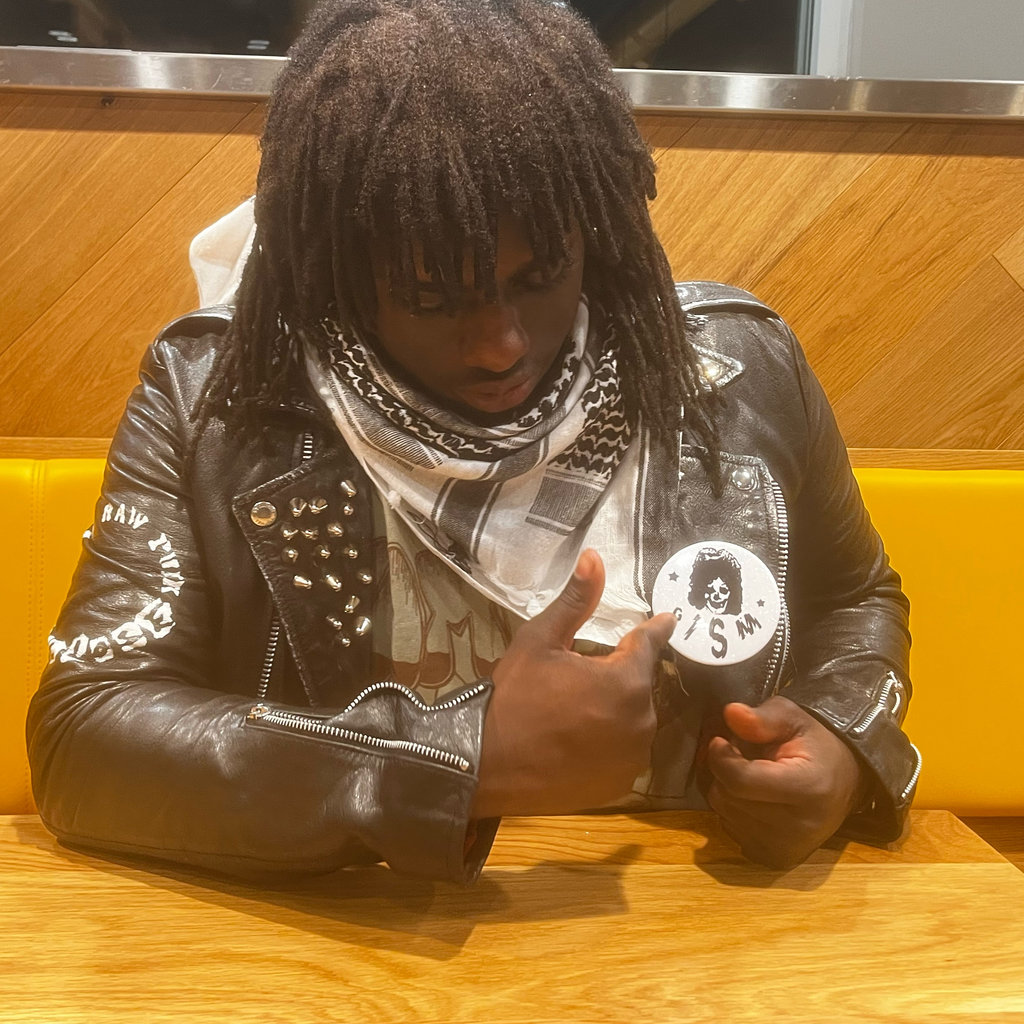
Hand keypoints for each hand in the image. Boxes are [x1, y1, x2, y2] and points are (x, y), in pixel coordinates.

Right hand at [473, 549, 676, 818]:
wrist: (485, 764)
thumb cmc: (514, 695)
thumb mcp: (540, 640)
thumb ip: (576, 601)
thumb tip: (595, 556)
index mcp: (627, 681)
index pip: (649, 645)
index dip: (654, 630)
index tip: (667, 620)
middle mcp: (642, 721)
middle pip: (640, 684)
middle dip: (619, 674)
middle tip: (582, 674)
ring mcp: (633, 758)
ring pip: (634, 718)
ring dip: (617, 708)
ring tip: (578, 708)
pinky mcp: (620, 785)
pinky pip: (624, 750)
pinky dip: (610, 740)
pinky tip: (580, 737)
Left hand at [706, 696, 866, 868]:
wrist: (843, 780)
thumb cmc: (814, 744)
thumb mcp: (792, 717)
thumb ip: (762, 718)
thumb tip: (731, 713)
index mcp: (807, 788)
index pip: (739, 780)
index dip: (721, 756)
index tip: (722, 740)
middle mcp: (799, 827)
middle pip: (727, 797)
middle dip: (727, 772)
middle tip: (748, 758)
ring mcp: (787, 849)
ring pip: (724, 813)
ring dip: (730, 791)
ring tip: (756, 777)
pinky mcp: (776, 859)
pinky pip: (731, 830)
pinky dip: (735, 812)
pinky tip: (758, 800)